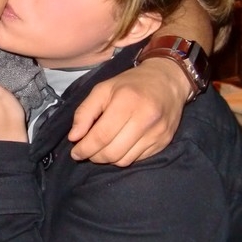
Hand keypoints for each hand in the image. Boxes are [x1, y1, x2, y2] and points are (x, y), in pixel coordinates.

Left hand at [68, 58, 188, 164]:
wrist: (168, 81)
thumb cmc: (131, 84)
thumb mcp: (103, 89)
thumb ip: (85, 112)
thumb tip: (74, 137)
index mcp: (127, 101)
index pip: (102, 135)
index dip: (85, 148)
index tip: (75, 152)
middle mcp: (145, 119)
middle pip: (112, 152)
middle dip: (94, 156)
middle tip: (87, 151)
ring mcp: (157, 133)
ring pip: (124, 160)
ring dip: (108, 159)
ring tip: (102, 148)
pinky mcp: (164, 142)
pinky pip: (137, 160)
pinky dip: (123, 157)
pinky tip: (119, 146)